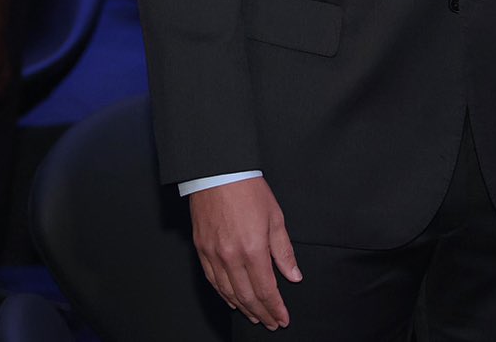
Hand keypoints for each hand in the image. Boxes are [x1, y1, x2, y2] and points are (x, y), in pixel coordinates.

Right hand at [189, 177, 300, 329]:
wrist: (217, 172)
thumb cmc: (248, 189)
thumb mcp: (275, 217)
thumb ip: (283, 251)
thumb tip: (293, 275)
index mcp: (253, 249)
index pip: (266, 290)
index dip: (276, 308)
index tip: (283, 318)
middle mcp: (231, 257)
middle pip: (247, 296)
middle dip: (262, 313)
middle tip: (271, 322)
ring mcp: (214, 254)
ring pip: (228, 292)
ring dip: (243, 308)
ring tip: (255, 316)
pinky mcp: (202, 249)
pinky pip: (213, 280)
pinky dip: (224, 295)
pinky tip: (232, 301)